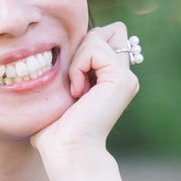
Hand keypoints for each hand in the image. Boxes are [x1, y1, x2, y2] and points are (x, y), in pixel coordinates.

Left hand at [30, 20, 138, 180]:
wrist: (66, 150)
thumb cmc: (54, 128)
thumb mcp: (59, 88)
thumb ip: (70, 63)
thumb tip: (61, 43)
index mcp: (111, 77)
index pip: (105, 35)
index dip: (84, 45)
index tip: (71, 79)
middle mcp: (123, 75)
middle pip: (108, 30)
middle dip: (83, 46)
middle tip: (74, 80)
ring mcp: (126, 77)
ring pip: (99, 36)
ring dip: (77, 59)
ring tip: (75, 90)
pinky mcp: (123, 79)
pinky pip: (95, 48)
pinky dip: (79, 65)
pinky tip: (77, 92)